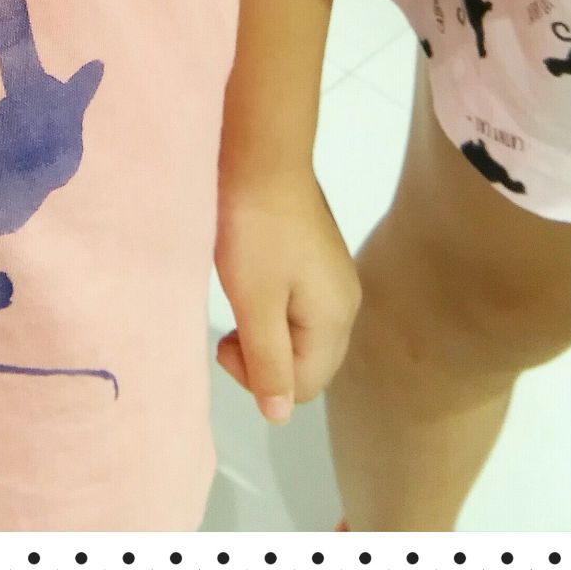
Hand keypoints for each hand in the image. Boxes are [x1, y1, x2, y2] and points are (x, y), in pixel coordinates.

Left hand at [213, 164, 360, 423]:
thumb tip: (280, 416)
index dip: (260, 378)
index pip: (304, 385)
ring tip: (237, 299)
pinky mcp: (318, 256)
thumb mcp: (256, 302)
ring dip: (265, 330)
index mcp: (336, 318)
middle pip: (308, 362)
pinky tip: (249, 280)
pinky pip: (298, 304)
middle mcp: (345, 301)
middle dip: (265, 358)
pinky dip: (271, 306)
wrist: (262, 154)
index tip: (225, 342)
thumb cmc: (255, 229)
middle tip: (228, 327)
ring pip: (301, 332)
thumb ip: (269, 362)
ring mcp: (334, 276)